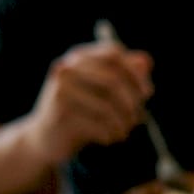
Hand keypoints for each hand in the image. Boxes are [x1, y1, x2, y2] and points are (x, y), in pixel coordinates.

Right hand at [28, 42, 152, 162]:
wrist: (45, 139)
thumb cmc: (80, 112)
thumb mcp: (102, 91)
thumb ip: (124, 75)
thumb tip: (146, 62)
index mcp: (78, 58)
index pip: (113, 54)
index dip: (134, 73)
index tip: (147, 93)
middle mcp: (66, 70)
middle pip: (112, 80)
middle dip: (131, 102)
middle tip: (138, 118)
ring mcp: (60, 92)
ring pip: (106, 106)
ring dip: (123, 122)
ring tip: (124, 131)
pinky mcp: (59, 116)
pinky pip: (97, 125)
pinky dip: (110, 134)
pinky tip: (109, 139)